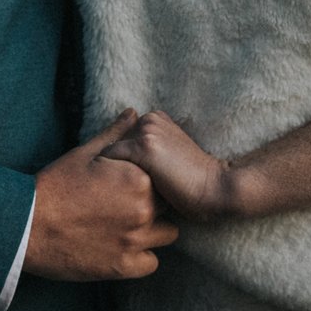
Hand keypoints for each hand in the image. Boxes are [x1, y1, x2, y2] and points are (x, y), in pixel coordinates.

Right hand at [25, 110, 180, 281]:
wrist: (26, 225)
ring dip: (153, 231)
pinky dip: (141, 257)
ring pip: (167, 235)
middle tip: (127, 206)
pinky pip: (151, 263)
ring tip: (128, 227)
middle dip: (154, 204)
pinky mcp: (123, 267)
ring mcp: (134, 241)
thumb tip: (133, 114)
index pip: (165, 179)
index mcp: (137, 179)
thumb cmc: (54, 185)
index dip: (152, 181)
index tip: (133, 185)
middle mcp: (142, 210)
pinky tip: (122, 248)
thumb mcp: (85, 154)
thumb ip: (115, 135)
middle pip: (168, 206)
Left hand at [101, 110, 240, 221]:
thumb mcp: (169, 159)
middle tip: (96, 186)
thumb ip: (149, 153)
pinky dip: (102, 175)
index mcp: (156, 118)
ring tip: (97, 191)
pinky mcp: (143, 147)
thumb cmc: (192, 183)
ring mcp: (146, 131)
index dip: (113, 160)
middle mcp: (149, 119)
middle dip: (105, 163)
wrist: (215, 189)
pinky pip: (108, 158)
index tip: (103, 179)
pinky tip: (103, 193)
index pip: (120, 136)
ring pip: (107, 150)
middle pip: (111, 142)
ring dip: (101, 169)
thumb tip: (120, 166)